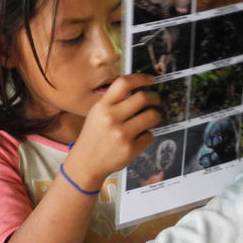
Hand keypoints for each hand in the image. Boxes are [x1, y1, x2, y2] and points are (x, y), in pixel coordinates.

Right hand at [64, 73, 161, 190]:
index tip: (151, 80)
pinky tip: (139, 137)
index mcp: (102, 106)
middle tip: (156, 101)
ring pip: (152, 116)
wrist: (86, 163)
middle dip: (155, 98)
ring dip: (156, 116)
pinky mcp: (130, 149)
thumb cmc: (94, 136)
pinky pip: (150, 135)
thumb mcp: (96, 113)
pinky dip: (148, 135)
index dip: (141, 78)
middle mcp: (111, 118)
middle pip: (143, 98)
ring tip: (150, 118)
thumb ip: (114, 101)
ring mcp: (121, 134)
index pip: (124, 83)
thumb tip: (139, 88)